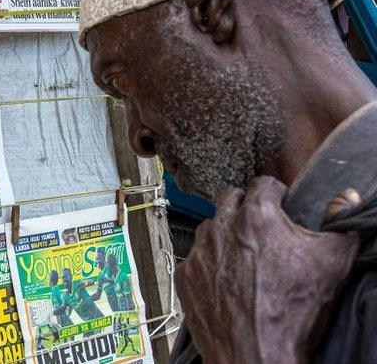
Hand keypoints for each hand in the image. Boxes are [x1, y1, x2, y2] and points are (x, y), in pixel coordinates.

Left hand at [175, 177, 359, 362]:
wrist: (256, 354)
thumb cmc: (294, 311)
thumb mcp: (333, 261)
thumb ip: (340, 222)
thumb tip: (345, 198)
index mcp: (256, 216)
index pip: (263, 183)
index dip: (277, 192)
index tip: (282, 203)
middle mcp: (221, 227)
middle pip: (230, 198)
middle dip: (247, 206)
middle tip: (262, 226)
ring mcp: (199, 252)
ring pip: (210, 226)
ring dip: (225, 232)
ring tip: (245, 254)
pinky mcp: (185, 274)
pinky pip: (195, 256)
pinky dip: (210, 261)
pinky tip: (227, 277)